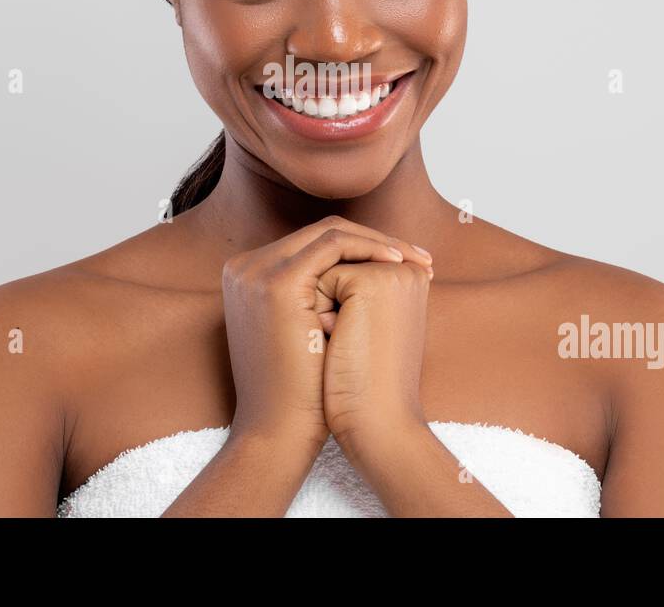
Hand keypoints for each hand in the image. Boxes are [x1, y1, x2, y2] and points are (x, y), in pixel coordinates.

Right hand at [220, 216, 429, 455]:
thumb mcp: (307, 330)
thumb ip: (320, 296)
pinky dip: (368, 248)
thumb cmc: (302, 390)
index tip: (405, 262)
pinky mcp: (277, 282)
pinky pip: (332, 245)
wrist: (281, 430)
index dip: (363, 247)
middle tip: (418, 256)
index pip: (313, 244)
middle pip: (322, 233)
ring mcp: (257, 271)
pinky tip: (397, 263)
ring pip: (329, 233)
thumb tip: (368, 272)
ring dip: (377, 242)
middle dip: (376, 240)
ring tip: (415, 260)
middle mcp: (244, 267)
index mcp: (249, 276)